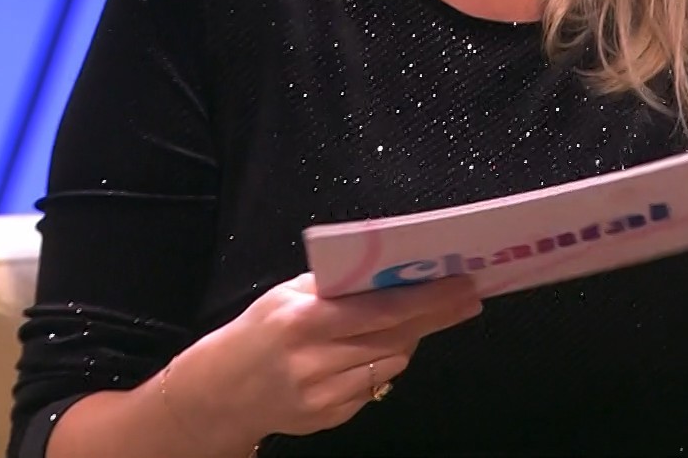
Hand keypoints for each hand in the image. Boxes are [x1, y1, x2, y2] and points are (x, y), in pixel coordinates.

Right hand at [160, 272, 481, 447]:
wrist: (221, 392)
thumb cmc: (258, 332)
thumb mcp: (285, 295)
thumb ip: (333, 285)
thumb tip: (388, 269)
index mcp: (304, 320)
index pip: (380, 310)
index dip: (426, 299)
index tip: (461, 286)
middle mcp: (314, 361)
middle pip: (395, 338)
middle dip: (435, 317)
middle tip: (467, 299)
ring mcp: (323, 395)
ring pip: (391, 365)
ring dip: (408, 341)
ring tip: (413, 321)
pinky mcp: (329, 418)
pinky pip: (374, 388)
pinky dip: (382, 367)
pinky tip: (372, 353)